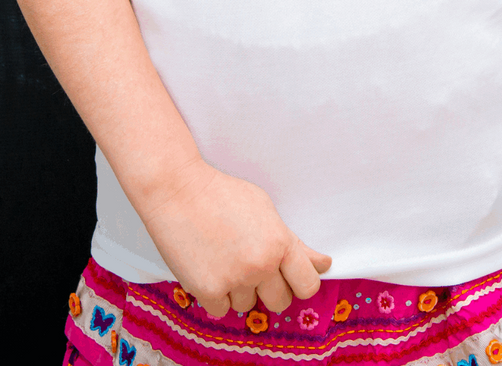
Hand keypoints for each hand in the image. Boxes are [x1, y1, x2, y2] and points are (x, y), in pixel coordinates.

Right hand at [138, 158, 331, 317]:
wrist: (178, 191)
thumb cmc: (223, 195)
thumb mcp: (266, 210)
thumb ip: (295, 243)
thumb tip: (323, 264)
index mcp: (279, 242)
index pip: (308, 285)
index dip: (301, 283)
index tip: (292, 278)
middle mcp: (261, 265)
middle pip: (280, 301)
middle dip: (270, 288)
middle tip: (254, 266)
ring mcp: (234, 280)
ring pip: (248, 305)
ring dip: (240, 290)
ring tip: (225, 259)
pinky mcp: (207, 291)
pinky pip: (222, 310)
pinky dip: (217, 296)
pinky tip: (211, 269)